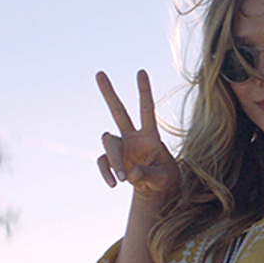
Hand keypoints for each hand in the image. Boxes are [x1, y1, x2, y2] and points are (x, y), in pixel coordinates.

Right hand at [96, 70, 178, 203]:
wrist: (155, 191)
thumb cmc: (164, 179)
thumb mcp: (163, 178)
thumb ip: (149, 175)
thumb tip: (131, 174)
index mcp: (150, 136)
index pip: (147, 111)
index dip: (144, 92)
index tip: (141, 72)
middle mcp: (133, 137)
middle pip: (119, 112)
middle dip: (109, 93)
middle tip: (99, 72)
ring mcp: (121, 147)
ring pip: (108, 141)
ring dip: (114, 160)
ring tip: (124, 179)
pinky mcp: (112, 160)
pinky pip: (103, 162)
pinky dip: (107, 173)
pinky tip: (114, 184)